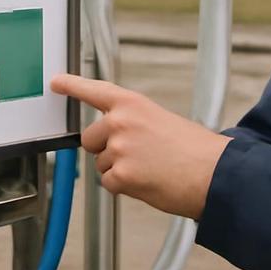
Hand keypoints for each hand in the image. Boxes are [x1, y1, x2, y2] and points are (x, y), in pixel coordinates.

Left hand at [51, 73, 230, 219]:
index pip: (94, 91)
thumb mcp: (161, 121)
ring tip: (150, 168)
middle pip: (90, 138)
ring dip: (119, 170)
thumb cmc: (195, 150)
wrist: (214, 173)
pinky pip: (109, 183)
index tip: (55, 82)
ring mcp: (119, 149)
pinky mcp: (121, 175)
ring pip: (101, 164)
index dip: (72, 85)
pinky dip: (125, 187)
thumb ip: (133, 123)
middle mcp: (121, 122)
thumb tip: (114, 138)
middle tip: (136, 155)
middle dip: (105, 149)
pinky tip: (148, 182)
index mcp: (132, 104)